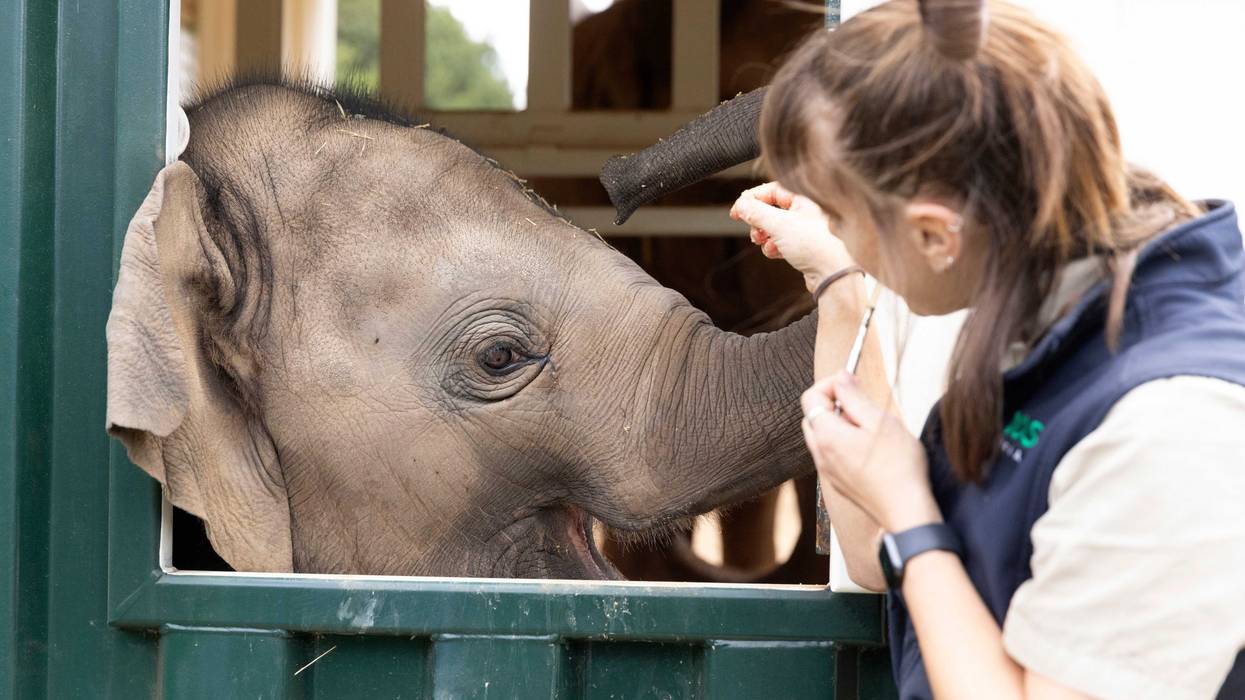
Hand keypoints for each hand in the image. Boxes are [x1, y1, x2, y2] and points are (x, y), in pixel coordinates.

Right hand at [729, 182, 853, 291]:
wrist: (830, 273)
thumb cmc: (813, 245)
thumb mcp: (778, 224)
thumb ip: (756, 212)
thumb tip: (740, 205)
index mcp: (804, 198)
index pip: (771, 190)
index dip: (752, 199)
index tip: (737, 211)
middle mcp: (805, 211)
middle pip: (770, 209)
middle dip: (757, 221)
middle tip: (754, 231)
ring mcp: (804, 228)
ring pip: (773, 227)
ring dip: (764, 235)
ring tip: (764, 243)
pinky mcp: (803, 245)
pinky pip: (780, 241)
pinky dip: (774, 247)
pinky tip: (777, 253)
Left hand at [801, 373, 940, 532]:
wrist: (906, 511)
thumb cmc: (899, 467)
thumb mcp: (880, 422)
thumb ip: (855, 397)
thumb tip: (841, 378)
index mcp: (827, 436)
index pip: (810, 397)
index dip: (830, 384)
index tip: (853, 382)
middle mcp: (820, 454)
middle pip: (812, 416)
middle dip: (832, 402)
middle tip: (861, 403)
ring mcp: (828, 471)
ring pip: (821, 436)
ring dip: (838, 422)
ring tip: (868, 425)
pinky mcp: (838, 482)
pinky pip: (830, 453)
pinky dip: (842, 441)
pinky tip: (869, 446)